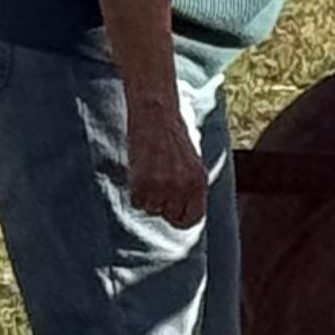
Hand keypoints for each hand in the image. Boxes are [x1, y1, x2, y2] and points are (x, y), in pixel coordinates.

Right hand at [123, 101, 209, 228]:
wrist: (155, 116)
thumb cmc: (174, 136)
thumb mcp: (192, 163)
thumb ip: (191, 186)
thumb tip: (185, 211)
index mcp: (199, 182)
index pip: (193, 218)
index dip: (181, 217)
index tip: (173, 212)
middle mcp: (183, 187)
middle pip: (170, 216)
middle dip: (163, 205)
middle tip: (158, 185)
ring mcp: (162, 187)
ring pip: (151, 208)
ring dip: (148, 196)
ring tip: (150, 173)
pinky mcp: (141, 183)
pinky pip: (137, 202)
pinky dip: (135, 191)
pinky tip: (140, 173)